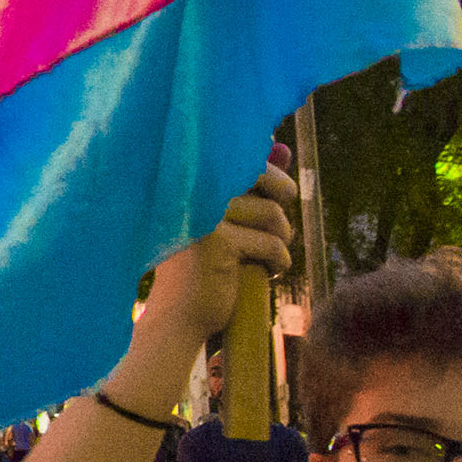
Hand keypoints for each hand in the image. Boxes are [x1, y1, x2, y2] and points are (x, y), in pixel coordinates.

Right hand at [140, 162, 296, 352]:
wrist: (179, 315)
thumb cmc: (205, 263)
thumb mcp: (228, 216)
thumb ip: (251, 181)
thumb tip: (281, 146)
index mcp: (192, 178)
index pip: (245, 156)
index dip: (270, 173)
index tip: (276, 195)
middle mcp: (193, 188)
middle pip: (262, 175)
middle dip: (282, 198)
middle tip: (279, 226)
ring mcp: (203, 213)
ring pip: (272, 214)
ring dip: (282, 238)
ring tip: (268, 255)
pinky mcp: (218, 241)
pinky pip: (271, 243)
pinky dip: (278, 261)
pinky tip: (268, 272)